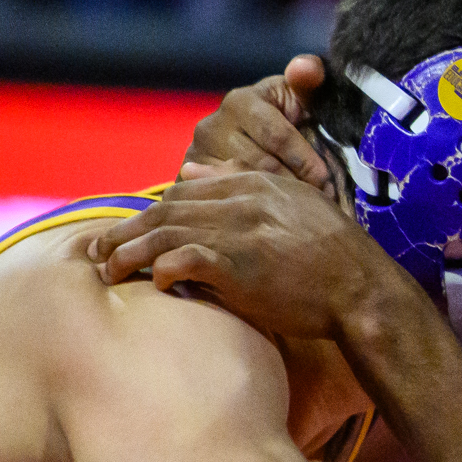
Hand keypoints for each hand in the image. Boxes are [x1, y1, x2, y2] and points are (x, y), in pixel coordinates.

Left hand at [87, 169, 391, 340]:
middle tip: (97, 251)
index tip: (132, 228)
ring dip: (129, 252)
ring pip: (164, 234)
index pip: (187, 189)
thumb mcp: (296, 205)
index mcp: (255, 185)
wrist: (364, 291)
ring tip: (109, 271)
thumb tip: (192, 169)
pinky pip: (182, 261)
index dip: (153, 210)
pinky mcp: (238, 267)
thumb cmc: (336, 257)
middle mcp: (241, 203)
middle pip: (166, 210)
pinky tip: (155, 283)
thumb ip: (243, 183)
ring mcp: (239, 234)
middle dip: (126, 230)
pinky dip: (162, 271)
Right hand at [181, 56, 335, 197]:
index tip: (327, 180)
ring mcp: (195, 156)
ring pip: (243, 187)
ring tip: (300, 211)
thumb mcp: (301, 99)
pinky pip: (222, 202)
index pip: (277, 136)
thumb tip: (305, 68)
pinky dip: (249, 212)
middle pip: (261, 166)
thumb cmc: (288, 120)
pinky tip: (271, 218)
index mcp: (241, 102)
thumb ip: (309, 81)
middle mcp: (211, 127)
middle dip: (296, 185)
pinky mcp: (188, 182)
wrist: (252, 144)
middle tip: (319, 202)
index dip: (306, 161)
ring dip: (277, 201)